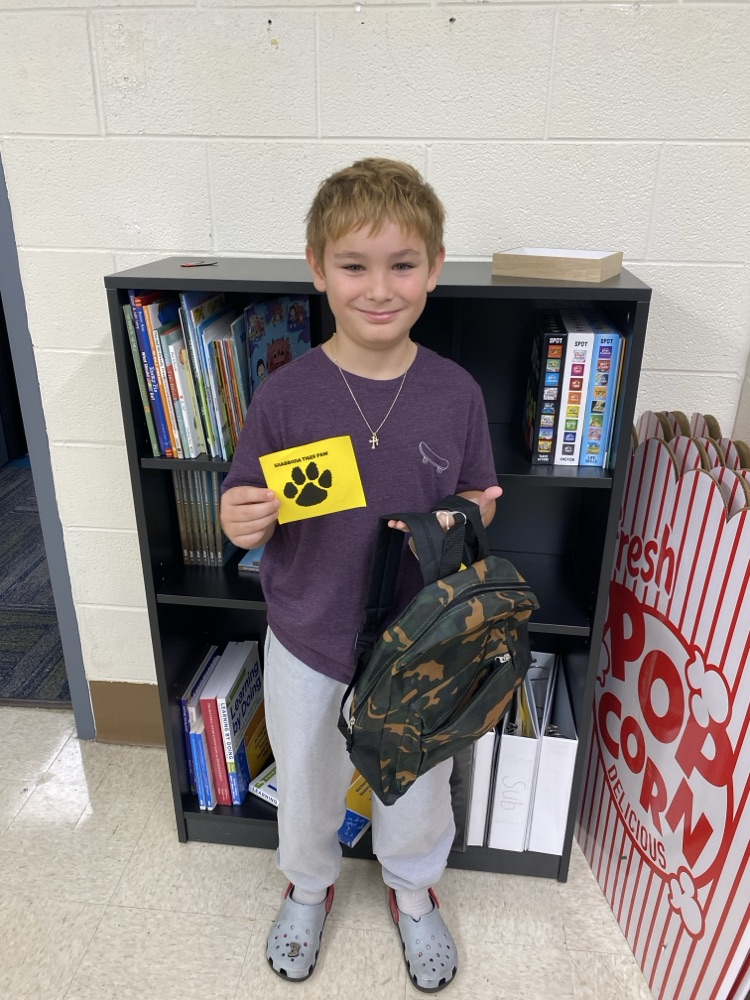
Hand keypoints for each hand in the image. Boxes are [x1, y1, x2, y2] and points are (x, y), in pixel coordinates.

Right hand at [220, 485, 280, 548]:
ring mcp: (230, 529)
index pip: (242, 495)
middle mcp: (226, 514)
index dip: (258, 494)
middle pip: (248, 512)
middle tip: (277, 504)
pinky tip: (266, 525)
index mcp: (228, 498)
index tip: (272, 494)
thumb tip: (273, 496)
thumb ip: (259, 494)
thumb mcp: (250, 496)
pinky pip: (253, 537)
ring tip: (275, 513)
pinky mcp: (237, 540)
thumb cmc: (247, 505)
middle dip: (266, 508)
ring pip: (251, 526)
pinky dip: (262, 532)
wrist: (240, 523)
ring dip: (267, 519)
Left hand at [387, 485, 502, 533]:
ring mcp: (432, 525)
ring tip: (392, 523)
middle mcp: (440, 526)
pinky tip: (392, 521)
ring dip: (404, 525)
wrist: (465, 520)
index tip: (425, 521)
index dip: (432, 523)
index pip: (441, 523)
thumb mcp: (479, 505)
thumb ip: (487, 497)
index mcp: (451, 522)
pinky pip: (414, 524)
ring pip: (417, 527)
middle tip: (398, 524)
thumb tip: (498, 489)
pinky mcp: (426, 522)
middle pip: (424, 528)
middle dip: (411, 526)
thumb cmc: (472, 513)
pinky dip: (403, 523)